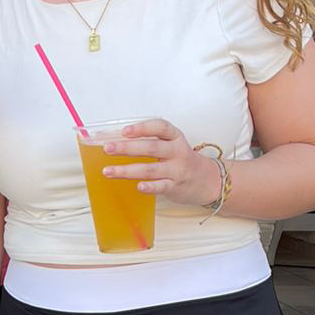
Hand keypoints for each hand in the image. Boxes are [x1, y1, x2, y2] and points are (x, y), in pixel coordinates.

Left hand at [98, 118, 223, 205]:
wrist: (206, 180)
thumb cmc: (181, 160)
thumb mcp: (171, 145)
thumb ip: (149, 141)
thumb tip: (114, 140)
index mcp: (175, 138)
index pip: (160, 127)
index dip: (142, 128)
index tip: (125, 131)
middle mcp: (177, 152)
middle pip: (151, 148)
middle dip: (127, 148)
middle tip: (108, 149)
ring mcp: (177, 170)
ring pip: (150, 169)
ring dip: (127, 170)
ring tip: (108, 171)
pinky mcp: (176, 186)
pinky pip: (161, 186)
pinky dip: (149, 187)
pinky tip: (137, 186)